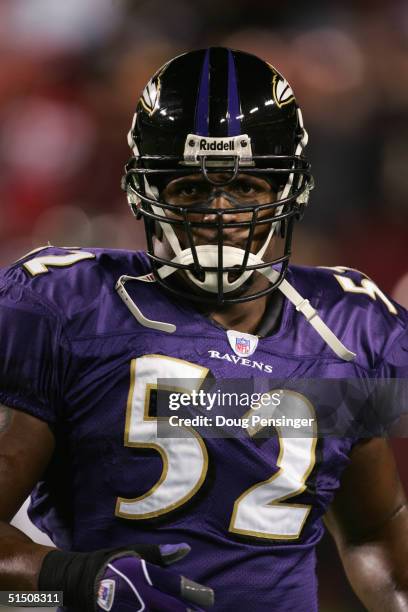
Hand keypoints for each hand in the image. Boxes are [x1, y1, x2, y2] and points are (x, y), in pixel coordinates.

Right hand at [96, 543, 213, 610]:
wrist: (86, 582)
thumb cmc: (117, 565)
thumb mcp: (137, 554)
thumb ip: (161, 555)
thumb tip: (186, 548)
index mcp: (144, 574)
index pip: (173, 584)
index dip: (193, 592)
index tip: (210, 598)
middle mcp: (139, 594)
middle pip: (171, 607)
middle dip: (189, 611)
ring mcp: (131, 610)